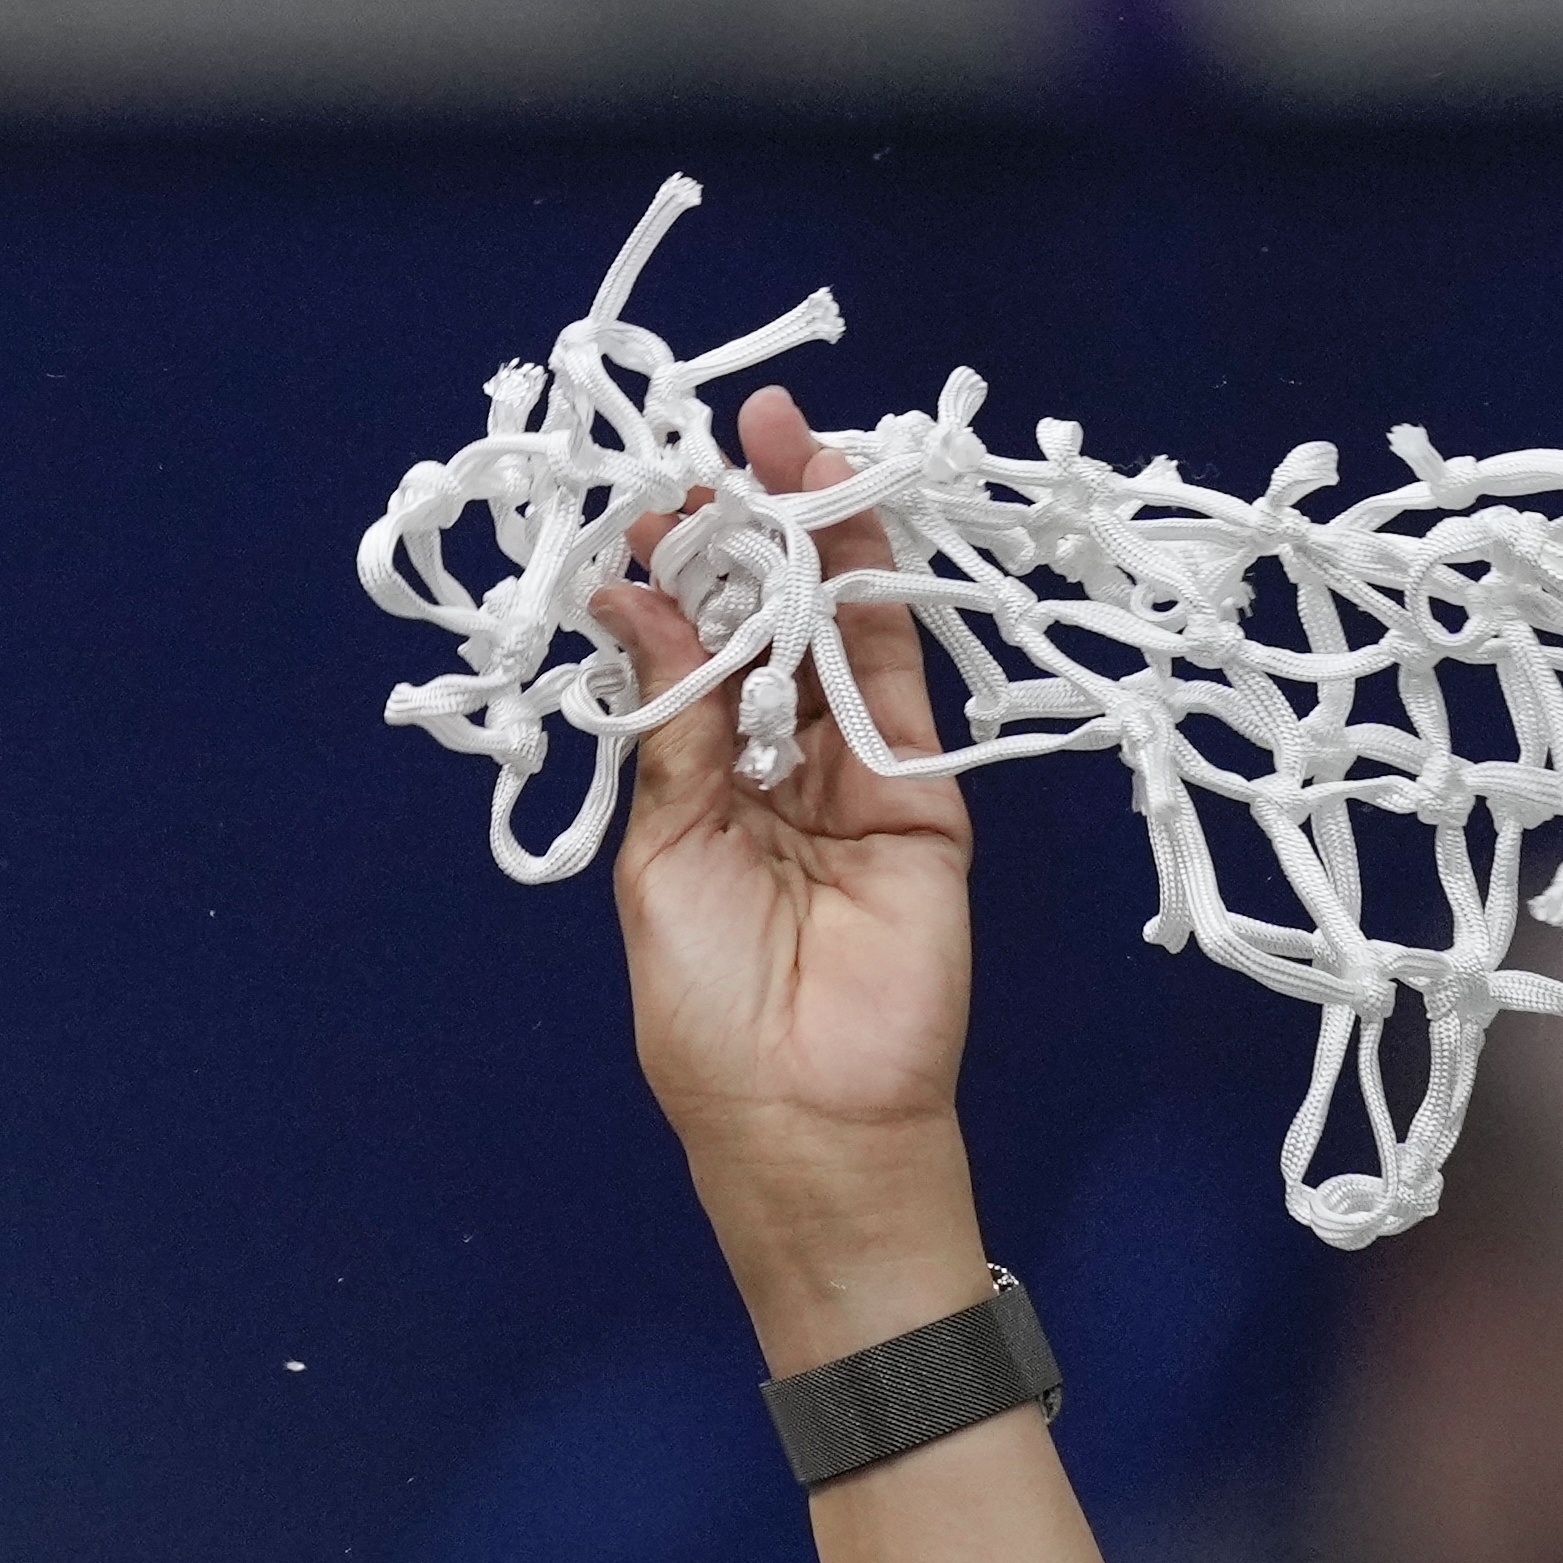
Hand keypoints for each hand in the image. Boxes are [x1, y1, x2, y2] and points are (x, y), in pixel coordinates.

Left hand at [589, 386, 988, 1370]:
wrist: (812, 1123)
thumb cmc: (709, 1015)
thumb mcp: (662, 856)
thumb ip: (671, 728)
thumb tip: (635, 602)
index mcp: (700, 791)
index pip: (696, 656)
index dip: (682, 577)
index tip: (657, 498)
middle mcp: (778, 771)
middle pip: (773, 629)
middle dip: (754, 533)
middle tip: (734, 439)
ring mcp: (858, 779)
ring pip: (841, 638)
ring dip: (819, 545)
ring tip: (791, 450)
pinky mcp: (926, 796)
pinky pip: (901, 685)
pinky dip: (877, 606)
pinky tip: (845, 530)